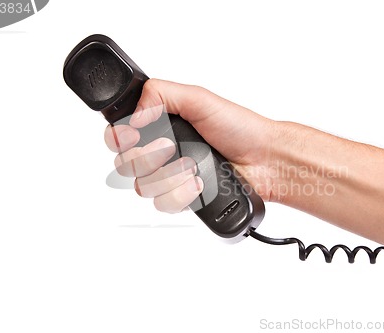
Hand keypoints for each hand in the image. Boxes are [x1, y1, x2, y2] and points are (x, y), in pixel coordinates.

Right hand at [104, 79, 275, 212]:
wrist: (264, 161)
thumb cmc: (240, 128)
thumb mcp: (199, 99)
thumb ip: (161, 93)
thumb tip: (134, 115)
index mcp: (161, 125)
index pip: (120, 135)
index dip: (119, 138)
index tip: (133, 136)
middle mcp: (162, 152)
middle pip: (125, 164)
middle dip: (146, 157)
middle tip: (170, 148)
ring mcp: (171, 177)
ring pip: (142, 187)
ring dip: (168, 176)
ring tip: (192, 166)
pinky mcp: (182, 198)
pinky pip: (163, 204)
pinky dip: (180, 194)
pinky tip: (197, 183)